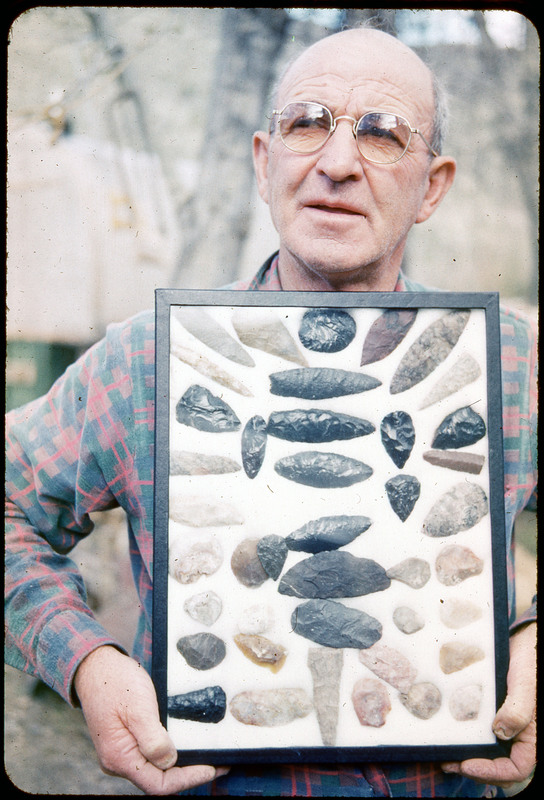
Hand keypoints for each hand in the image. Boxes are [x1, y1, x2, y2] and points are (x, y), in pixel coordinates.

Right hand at [74, 646, 228, 794]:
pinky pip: (150, 755)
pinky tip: (184, 743)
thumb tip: (170, 762)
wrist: (96, 666)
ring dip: (180, 764)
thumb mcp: (139, 708)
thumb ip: (153, 739)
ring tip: (206, 754)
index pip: (158, 785)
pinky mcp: (125, 741)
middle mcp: (118, 761)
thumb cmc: (115, 683)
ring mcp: (121, 752)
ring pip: (155, 768)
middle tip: (217, 763)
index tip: (213, 768)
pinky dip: (169, 752)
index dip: (188, 779)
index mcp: (119, 758)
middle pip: (158, 780)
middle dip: (188, 774)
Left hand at [442, 623, 535, 788]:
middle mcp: (518, 736)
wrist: (524, 645)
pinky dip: (467, 740)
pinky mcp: (493, 716)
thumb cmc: (530, 663)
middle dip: (474, 770)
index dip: (492, 772)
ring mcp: (505, 726)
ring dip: (468, 758)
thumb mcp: (525, 684)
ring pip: (489, 754)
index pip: (516, 768)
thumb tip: (500, 732)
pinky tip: (449, 734)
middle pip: (499, 767)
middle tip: (447, 763)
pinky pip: (482, 735)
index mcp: (531, 736)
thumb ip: (518, 709)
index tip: (467, 764)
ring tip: (444, 754)